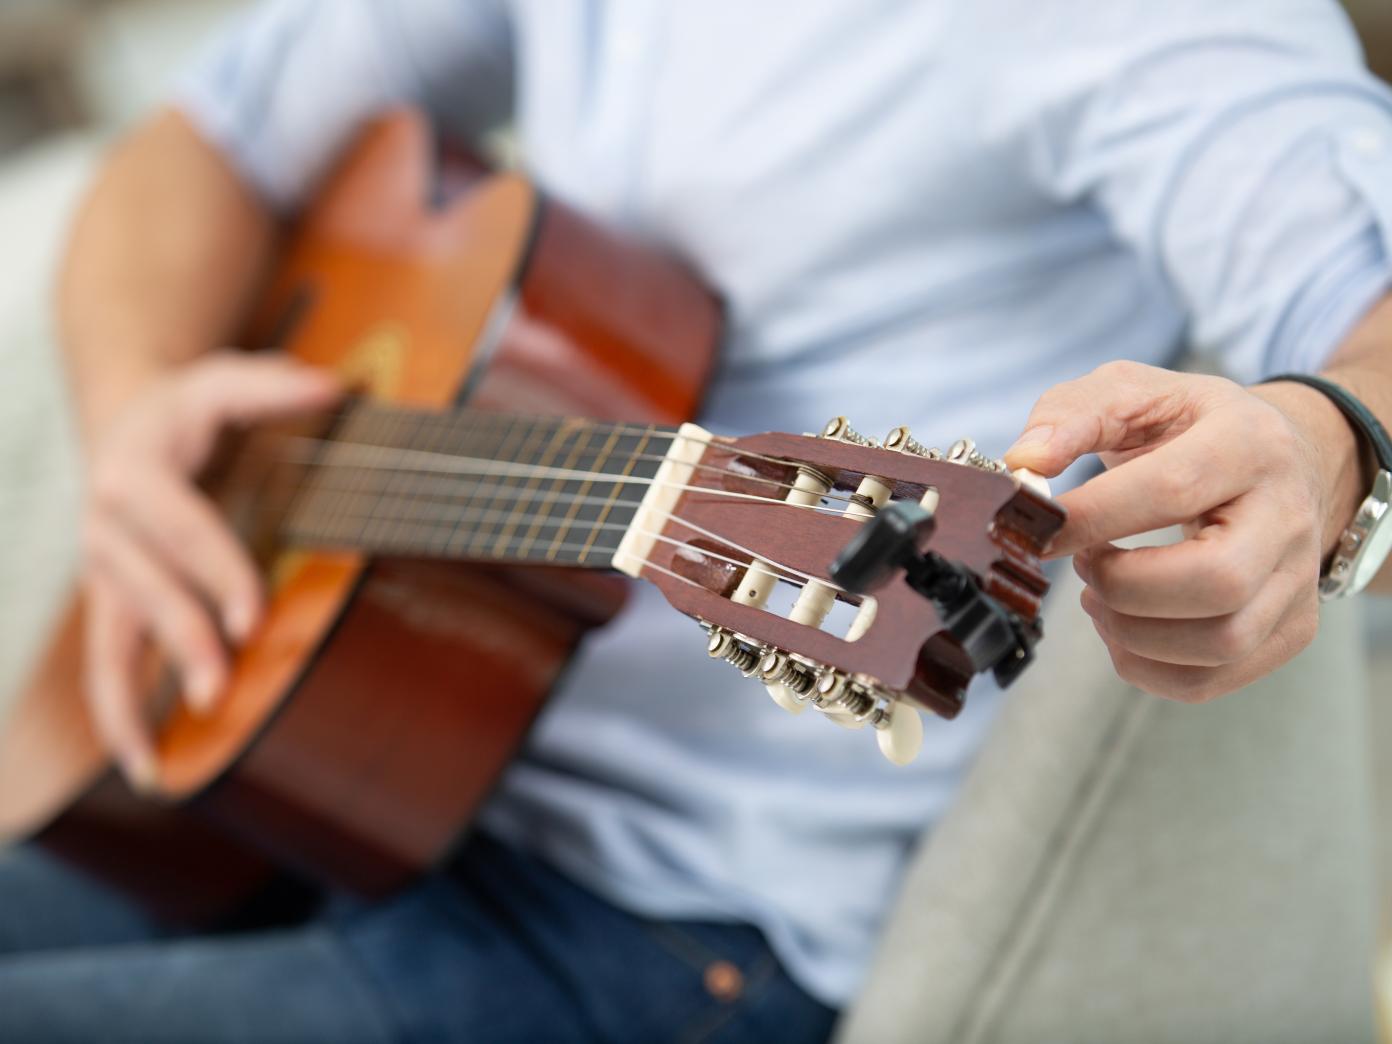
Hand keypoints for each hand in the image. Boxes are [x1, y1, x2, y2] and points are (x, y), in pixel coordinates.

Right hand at [82, 353, 339, 787]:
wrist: (120, 418)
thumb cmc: (185, 405)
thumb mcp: (223, 378)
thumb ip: (275, 384)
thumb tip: (339, 387)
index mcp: (133, 476)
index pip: (183, 532)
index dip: (216, 574)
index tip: (252, 618)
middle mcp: (105, 528)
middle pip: (147, 594)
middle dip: (184, 644)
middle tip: (219, 692)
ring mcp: (100, 571)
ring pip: (109, 644)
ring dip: (133, 703)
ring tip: (155, 766)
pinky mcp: (108, 601)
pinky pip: (103, 665)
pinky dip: (117, 716)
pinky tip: (143, 765)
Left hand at [1003, 360, 1359, 702]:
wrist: (1275, 458)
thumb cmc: (1188, 427)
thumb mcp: (1132, 392)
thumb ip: (1070, 416)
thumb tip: (1024, 464)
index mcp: (1250, 444)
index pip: (1172, 490)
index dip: (1092, 517)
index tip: (1036, 528)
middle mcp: (1288, 515)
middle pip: (1216, 582)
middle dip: (1123, 586)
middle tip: (1083, 563)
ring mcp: (1297, 580)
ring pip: (1220, 642)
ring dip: (1130, 633)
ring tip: (1097, 594)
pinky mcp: (1289, 629)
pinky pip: (1213, 679)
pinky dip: (1146, 668)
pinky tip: (1122, 627)